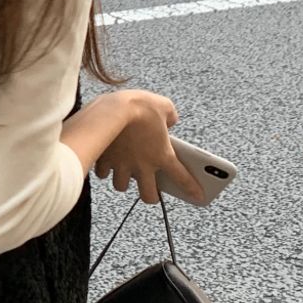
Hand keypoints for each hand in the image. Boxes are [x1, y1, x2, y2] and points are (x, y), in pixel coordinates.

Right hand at [94, 90, 203, 204]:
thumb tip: (169, 119)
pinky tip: (106, 162)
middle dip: (151, 195)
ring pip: (122, 186)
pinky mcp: (105, 159)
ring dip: (124, 181)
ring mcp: (122, 165)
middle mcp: (143, 166)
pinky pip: (103, 172)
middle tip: (150, 189)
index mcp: (162, 155)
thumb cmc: (141, 106)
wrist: (113, 108)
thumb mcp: (165, 106)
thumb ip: (170, 116)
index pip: (182, 178)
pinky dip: (105, 169)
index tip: (199, 196)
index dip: (192, 189)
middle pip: (148, 195)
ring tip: (125, 173)